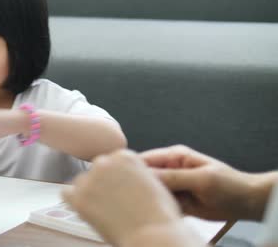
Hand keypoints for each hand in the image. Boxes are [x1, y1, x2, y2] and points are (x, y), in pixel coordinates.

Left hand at [62, 149, 181, 245]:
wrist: (152, 234)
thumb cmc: (157, 215)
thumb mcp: (151, 181)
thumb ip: (132, 173)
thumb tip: (121, 177)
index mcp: (124, 156)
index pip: (110, 162)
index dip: (114, 179)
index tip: (119, 191)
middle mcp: (105, 162)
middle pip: (95, 170)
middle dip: (101, 185)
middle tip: (112, 203)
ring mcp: (90, 179)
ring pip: (80, 183)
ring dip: (88, 194)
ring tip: (104, 210)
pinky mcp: (79, 197)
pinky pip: (66, 194)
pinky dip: (74, 202)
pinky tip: (89, 212)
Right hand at [142, 145, 268, 220]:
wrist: (247, 203)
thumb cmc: (229, 185)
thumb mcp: (201, 179)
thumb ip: (174, 177)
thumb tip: (146, 176)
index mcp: (174, 156)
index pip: (144, 159)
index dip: (132, 169)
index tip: (124, 182)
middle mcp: (170, 169)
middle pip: (144, 176)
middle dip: (139, 187)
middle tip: (134, 199)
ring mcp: (172, 186)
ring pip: (150, 192)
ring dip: (148, 200)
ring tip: (146, 208)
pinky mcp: (176, 201)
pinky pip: (160, 204)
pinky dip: (158, 209)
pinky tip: (158, 214)